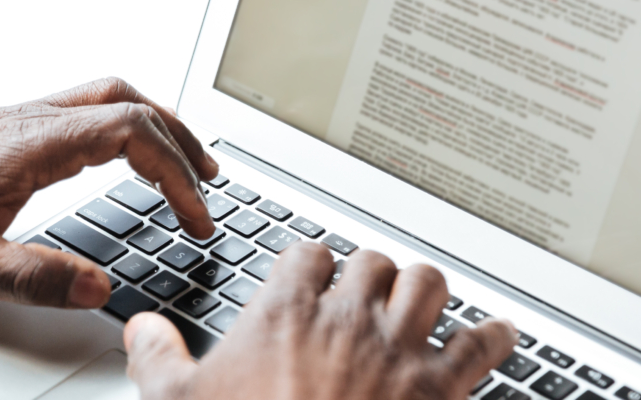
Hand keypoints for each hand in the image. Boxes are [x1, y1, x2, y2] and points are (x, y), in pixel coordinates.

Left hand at [0, 77, 218, 307]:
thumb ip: (31, 276)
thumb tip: (97, 288)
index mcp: (29, 142)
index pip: (131, 131)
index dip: (176, 171)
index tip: (194, 216)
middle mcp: (28, 119)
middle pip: (128, 99)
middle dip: (180, 137)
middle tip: (210, 180)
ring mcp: (16, 122)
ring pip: (105, 99)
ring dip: (152, 126)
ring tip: (181, 166)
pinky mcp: (3, 134)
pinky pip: (80, 113)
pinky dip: (120, 130)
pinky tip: (120, 162)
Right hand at [125, 243, 517, 399]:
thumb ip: (158, 359)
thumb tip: (141, 329)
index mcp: (286, 314)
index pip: (307, 254)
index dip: (311, 263)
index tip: (312, 276)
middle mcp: (347, 320)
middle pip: (372, 261)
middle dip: (370, 276)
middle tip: (366, 294)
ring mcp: (398, 351)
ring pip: (428, 283)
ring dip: (425, 291)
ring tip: (421, 303)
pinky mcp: (440, 388)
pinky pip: (482, 345)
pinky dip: (495, 337)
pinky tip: (499, 336)